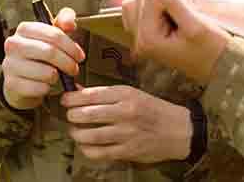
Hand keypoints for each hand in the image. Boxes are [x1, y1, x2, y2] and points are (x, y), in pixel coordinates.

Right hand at [1, 7, 84, 109]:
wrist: (20, 78)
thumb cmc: (40, 53)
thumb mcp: (52, 35)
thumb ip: (64, 22)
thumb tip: (69, 24)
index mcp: (25, 28)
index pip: (54, 35)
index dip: (71, 47)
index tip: (80, 56)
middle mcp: (13, 44)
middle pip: (50, 52)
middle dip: (68, 63)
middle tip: (74, 69)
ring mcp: (10, 64)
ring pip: (47, 72)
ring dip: (57, 76)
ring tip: (57, 75)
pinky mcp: (11, 84)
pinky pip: (39, 88)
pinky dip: (47, 88)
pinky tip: (45, 85)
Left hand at [61, 85, 190, 163]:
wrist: (178, 130)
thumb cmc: (154, 109)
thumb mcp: (132, 94)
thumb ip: (105, 94)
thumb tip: (78, 90)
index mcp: (126, 94)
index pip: (91, 94)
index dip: (72, 98)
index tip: (65, 99)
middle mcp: (125, 112)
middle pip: (86, 114)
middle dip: (71, 115)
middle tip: (69, 115)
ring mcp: (126, 133)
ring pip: (89, 135)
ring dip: (76, 133)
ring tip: (74, 131)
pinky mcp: (127, 151)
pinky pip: (98, 152)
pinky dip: (86, 149)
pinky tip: (86, 145)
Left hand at [112, 0, 243, 50]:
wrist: (220, 68)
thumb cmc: (212, 50)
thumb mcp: (196, 24)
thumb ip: (174, 1)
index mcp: (149, 38)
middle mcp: (140, 40)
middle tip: (184, 1)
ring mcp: (141, 39)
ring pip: (135, 1)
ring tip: (176, 4)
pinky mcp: (147, 38)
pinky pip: (137, 12)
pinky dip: (150, 5)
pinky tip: (166, 9)